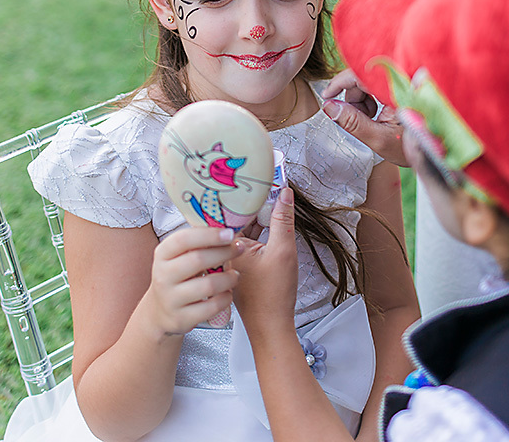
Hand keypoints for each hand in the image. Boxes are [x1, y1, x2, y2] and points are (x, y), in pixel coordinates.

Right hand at [143, 226, 239, 335]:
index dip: (209, 235)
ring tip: (235, 275)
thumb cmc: (177, 278)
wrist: (160, 311)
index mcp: (163, 255)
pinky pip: (212, 307)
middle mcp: (163, 276)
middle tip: (238, 249)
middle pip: (198, 259)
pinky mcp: (181, 318)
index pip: (183, 239)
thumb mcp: (178, 257)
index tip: (229, 233)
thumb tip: (227, 228)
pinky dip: (225, 298)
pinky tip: (227, 293)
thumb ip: (197, 244)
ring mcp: (171, 299)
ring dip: (229, 278)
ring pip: (208, 285)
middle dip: (224, 253)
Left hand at [232, 187, 297, 335]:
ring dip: (255, 219)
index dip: (248, 195)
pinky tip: (269, 228)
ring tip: (272, 205)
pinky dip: (255, 234)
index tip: (263, 182)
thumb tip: (284, 193)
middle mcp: (223, 252)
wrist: (270, 326)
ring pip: (241, 231)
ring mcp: (228, 260)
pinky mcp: (236, 268)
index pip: (234, 211)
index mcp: (228, 246)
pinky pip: (243, 244)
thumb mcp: (283, 251)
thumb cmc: (274, 295)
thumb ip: (283, 220)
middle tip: (270, 188)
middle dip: (252, 205)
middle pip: (236, 219)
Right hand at [322, 69, 407, 166]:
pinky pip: (378, 84)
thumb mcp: (378, 139)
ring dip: (361, 99)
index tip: (327, 96)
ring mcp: (403, 81)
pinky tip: (376, 114)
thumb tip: (329, 107)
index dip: (340, 82)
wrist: (433, 153)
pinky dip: (370, 98)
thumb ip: (352, 123)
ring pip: (368, 80)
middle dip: (353, 97)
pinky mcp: (402, 85)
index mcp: (399, 89)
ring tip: (369, 120)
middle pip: (363, 76)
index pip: (361, 73)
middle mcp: (402, 80)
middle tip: (354, 118)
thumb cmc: (412, 147)